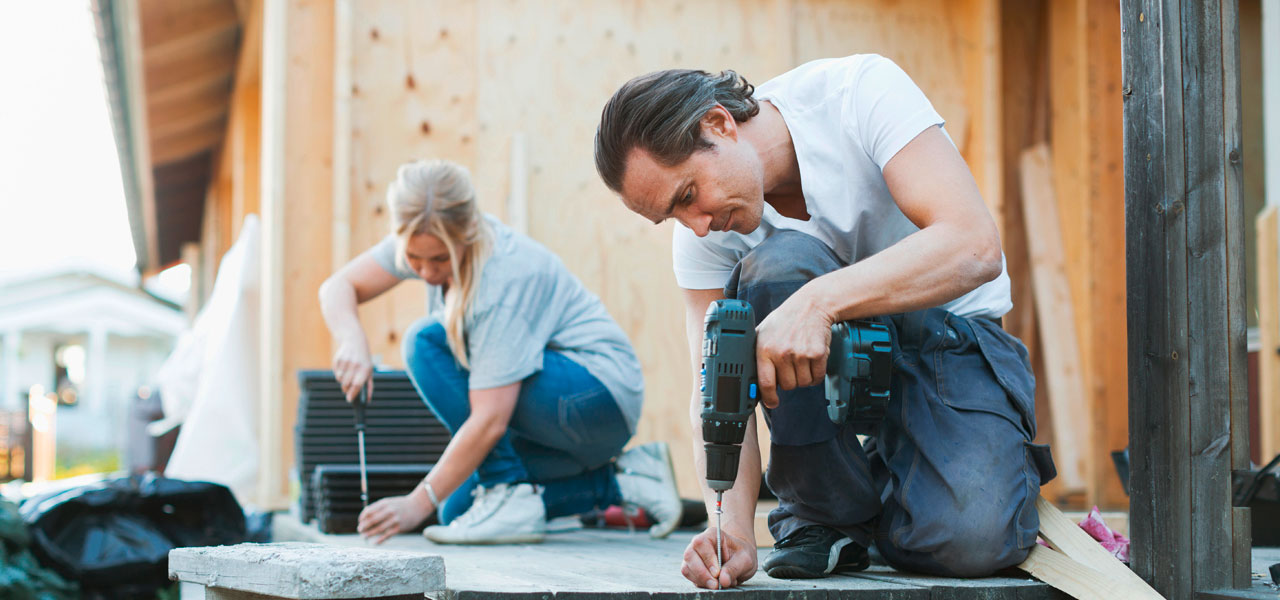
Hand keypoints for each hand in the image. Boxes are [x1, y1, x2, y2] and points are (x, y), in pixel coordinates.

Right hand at [332, 335, 373, 401]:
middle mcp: (355, 365)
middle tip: (347, 390)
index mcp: (365, 369)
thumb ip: (369, 386)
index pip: (357, 385)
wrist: (355, 341)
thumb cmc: (364, 360)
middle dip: (346, 389)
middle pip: (346, 384)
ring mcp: (346, 362)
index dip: (352, 394)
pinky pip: (336, 373)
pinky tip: (343, 369)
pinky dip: (338, 375)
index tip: (349, 400)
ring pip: (340, 380)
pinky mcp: (338, 359)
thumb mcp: (370, 371)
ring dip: (342, 382)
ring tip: (347, 377)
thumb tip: (367, 401)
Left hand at [357, 494, 432, 543]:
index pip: (369, 511)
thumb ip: (378, 509)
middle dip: (364, 527)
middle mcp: (389, 510)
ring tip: (364, 537)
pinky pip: (387, 535)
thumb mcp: (389, 502)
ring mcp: (395, 519)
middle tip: (360, 530)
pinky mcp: (399, 527)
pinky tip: (374, 543)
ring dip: (369, 534)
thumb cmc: (401, 505)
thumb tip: (365, 518)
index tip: (360, 522)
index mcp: (385, 503)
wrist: (418, 505)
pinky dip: (379, 540)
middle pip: (372, 520)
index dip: (362, 518)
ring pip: (378, 528)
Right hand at [681, 527, 756, 588]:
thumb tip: (723, 580)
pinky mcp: (692, 568)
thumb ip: (735, 568)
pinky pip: (689, 576)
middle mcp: (699, 544)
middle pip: (690, 555)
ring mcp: (693, 556)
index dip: (708, 559)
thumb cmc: (741, 555)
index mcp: (712, 535)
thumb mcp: (745, 560)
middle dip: (702, 573)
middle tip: (716, 584)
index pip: (701, 543)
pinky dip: (700, 583)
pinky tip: (712, 583)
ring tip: (717, 584)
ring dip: (701, 579)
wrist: (739, 559)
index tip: (717, 573)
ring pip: (687, 567)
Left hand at [754, 290, 834, 407]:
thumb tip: (747, 378)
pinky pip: (817, 378)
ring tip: (800, 360)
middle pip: (787, 386)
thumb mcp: (762, 333)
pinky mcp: (817, 354)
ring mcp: (800, 354)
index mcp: (764, 350)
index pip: (765, 383)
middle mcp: (782, 353)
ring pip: (803, 383)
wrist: (810, 306)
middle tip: (790, 366)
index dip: (769, 398)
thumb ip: (755, 354)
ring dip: (803, 377)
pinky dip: (816, 374)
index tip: (772, 402)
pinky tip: (811, 361)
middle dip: (789, 380)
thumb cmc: (784, 320)